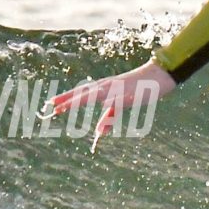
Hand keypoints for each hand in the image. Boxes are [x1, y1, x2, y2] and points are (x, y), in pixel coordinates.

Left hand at [52, 61, 176, 150]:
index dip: (66, 97)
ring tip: (64, 106)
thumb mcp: (121, 105)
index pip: (81, 92)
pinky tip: (100, 122)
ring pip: (93, 95)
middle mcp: (106, 86)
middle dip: (66, 99)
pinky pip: (115, 105)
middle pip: (82, 92)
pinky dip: (107, 113)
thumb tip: (100, 132)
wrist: (157, 76)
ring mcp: (116, 90)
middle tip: (51, 105)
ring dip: (78, 100)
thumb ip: (110, 117)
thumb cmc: (138, 90)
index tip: (52, 103)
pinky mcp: (127, 95)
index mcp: (104, 88)